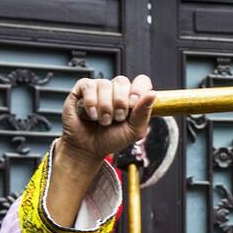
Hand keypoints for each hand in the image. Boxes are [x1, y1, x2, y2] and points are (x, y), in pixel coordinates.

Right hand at [48, 75, 156, 225]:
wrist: (87, 152)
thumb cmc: (112, 142)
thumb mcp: (134, 132)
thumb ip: (145, 113)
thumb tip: (154, 93)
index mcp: (131, 96)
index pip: (141, 81)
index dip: (140, 91)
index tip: (136, 108)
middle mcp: (115, 89)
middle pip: (124, 83)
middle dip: (123, 106)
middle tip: (116, 121)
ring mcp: (96, 89)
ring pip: (106, 85)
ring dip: (107, 108)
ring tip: (103, 122)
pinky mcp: (79, 91)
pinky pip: (89, 86)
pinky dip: (93, 103)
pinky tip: (92, 117)